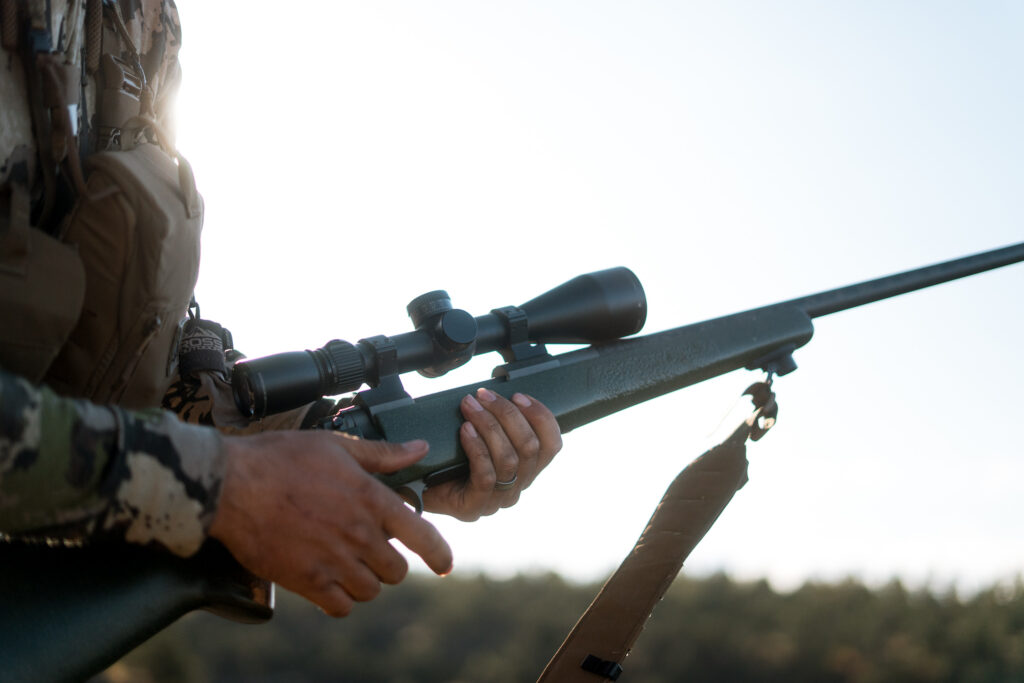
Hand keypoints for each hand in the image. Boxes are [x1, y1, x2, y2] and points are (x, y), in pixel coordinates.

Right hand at [208, 431, 452, 616]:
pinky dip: (341, 599)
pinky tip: (330, 582)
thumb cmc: (280, 458)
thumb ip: (382, 454)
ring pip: (372, 589)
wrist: (229, 485)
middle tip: (371, 548)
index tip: (445, 564)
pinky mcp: (306, 581)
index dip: (440, 554)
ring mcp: (333, 561)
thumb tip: (419, 449)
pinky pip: (341, 606)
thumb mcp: (335, 445)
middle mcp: (359, 534)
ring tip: (349, 563)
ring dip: (366, 580)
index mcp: (371, 499)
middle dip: (390, 561)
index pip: (423, 536)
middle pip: (397, 570)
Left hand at [423, 389, 561, 520]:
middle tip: (483, 395)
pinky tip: (465, 430)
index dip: (541, 416)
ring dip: (489, 425)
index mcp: (527, 469)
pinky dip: (477, 448)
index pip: (552, 444)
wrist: (418, 488)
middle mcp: (518, 486)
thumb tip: (496, 392)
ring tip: (469, 406)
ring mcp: (497, 500)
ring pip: (508, 459)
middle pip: (529, 447)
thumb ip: (499, 421)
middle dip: (507, 414)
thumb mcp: (482, 436)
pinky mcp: (474, 508)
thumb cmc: (450, 458)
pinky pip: (485, 475)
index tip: (518, 395)